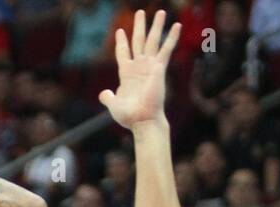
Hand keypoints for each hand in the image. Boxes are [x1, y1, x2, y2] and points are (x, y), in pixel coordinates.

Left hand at [98, 9, 180, 129]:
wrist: (143, 121)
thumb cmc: (130, 117)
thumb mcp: (114, 105)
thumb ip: (108, 98)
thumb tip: (103, 94)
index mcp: (126, 74)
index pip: (123, 53)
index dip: (121, 42)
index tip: (120, 31)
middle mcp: (139, 67)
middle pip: (139, 41)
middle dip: (140, 26)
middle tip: (140, 12)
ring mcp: (149, 66)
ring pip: (153, 41)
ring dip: (157, 26)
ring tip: (161, 12)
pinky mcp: (159, 68)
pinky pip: (166, 49)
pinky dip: (171, 37)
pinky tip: (176, 25)